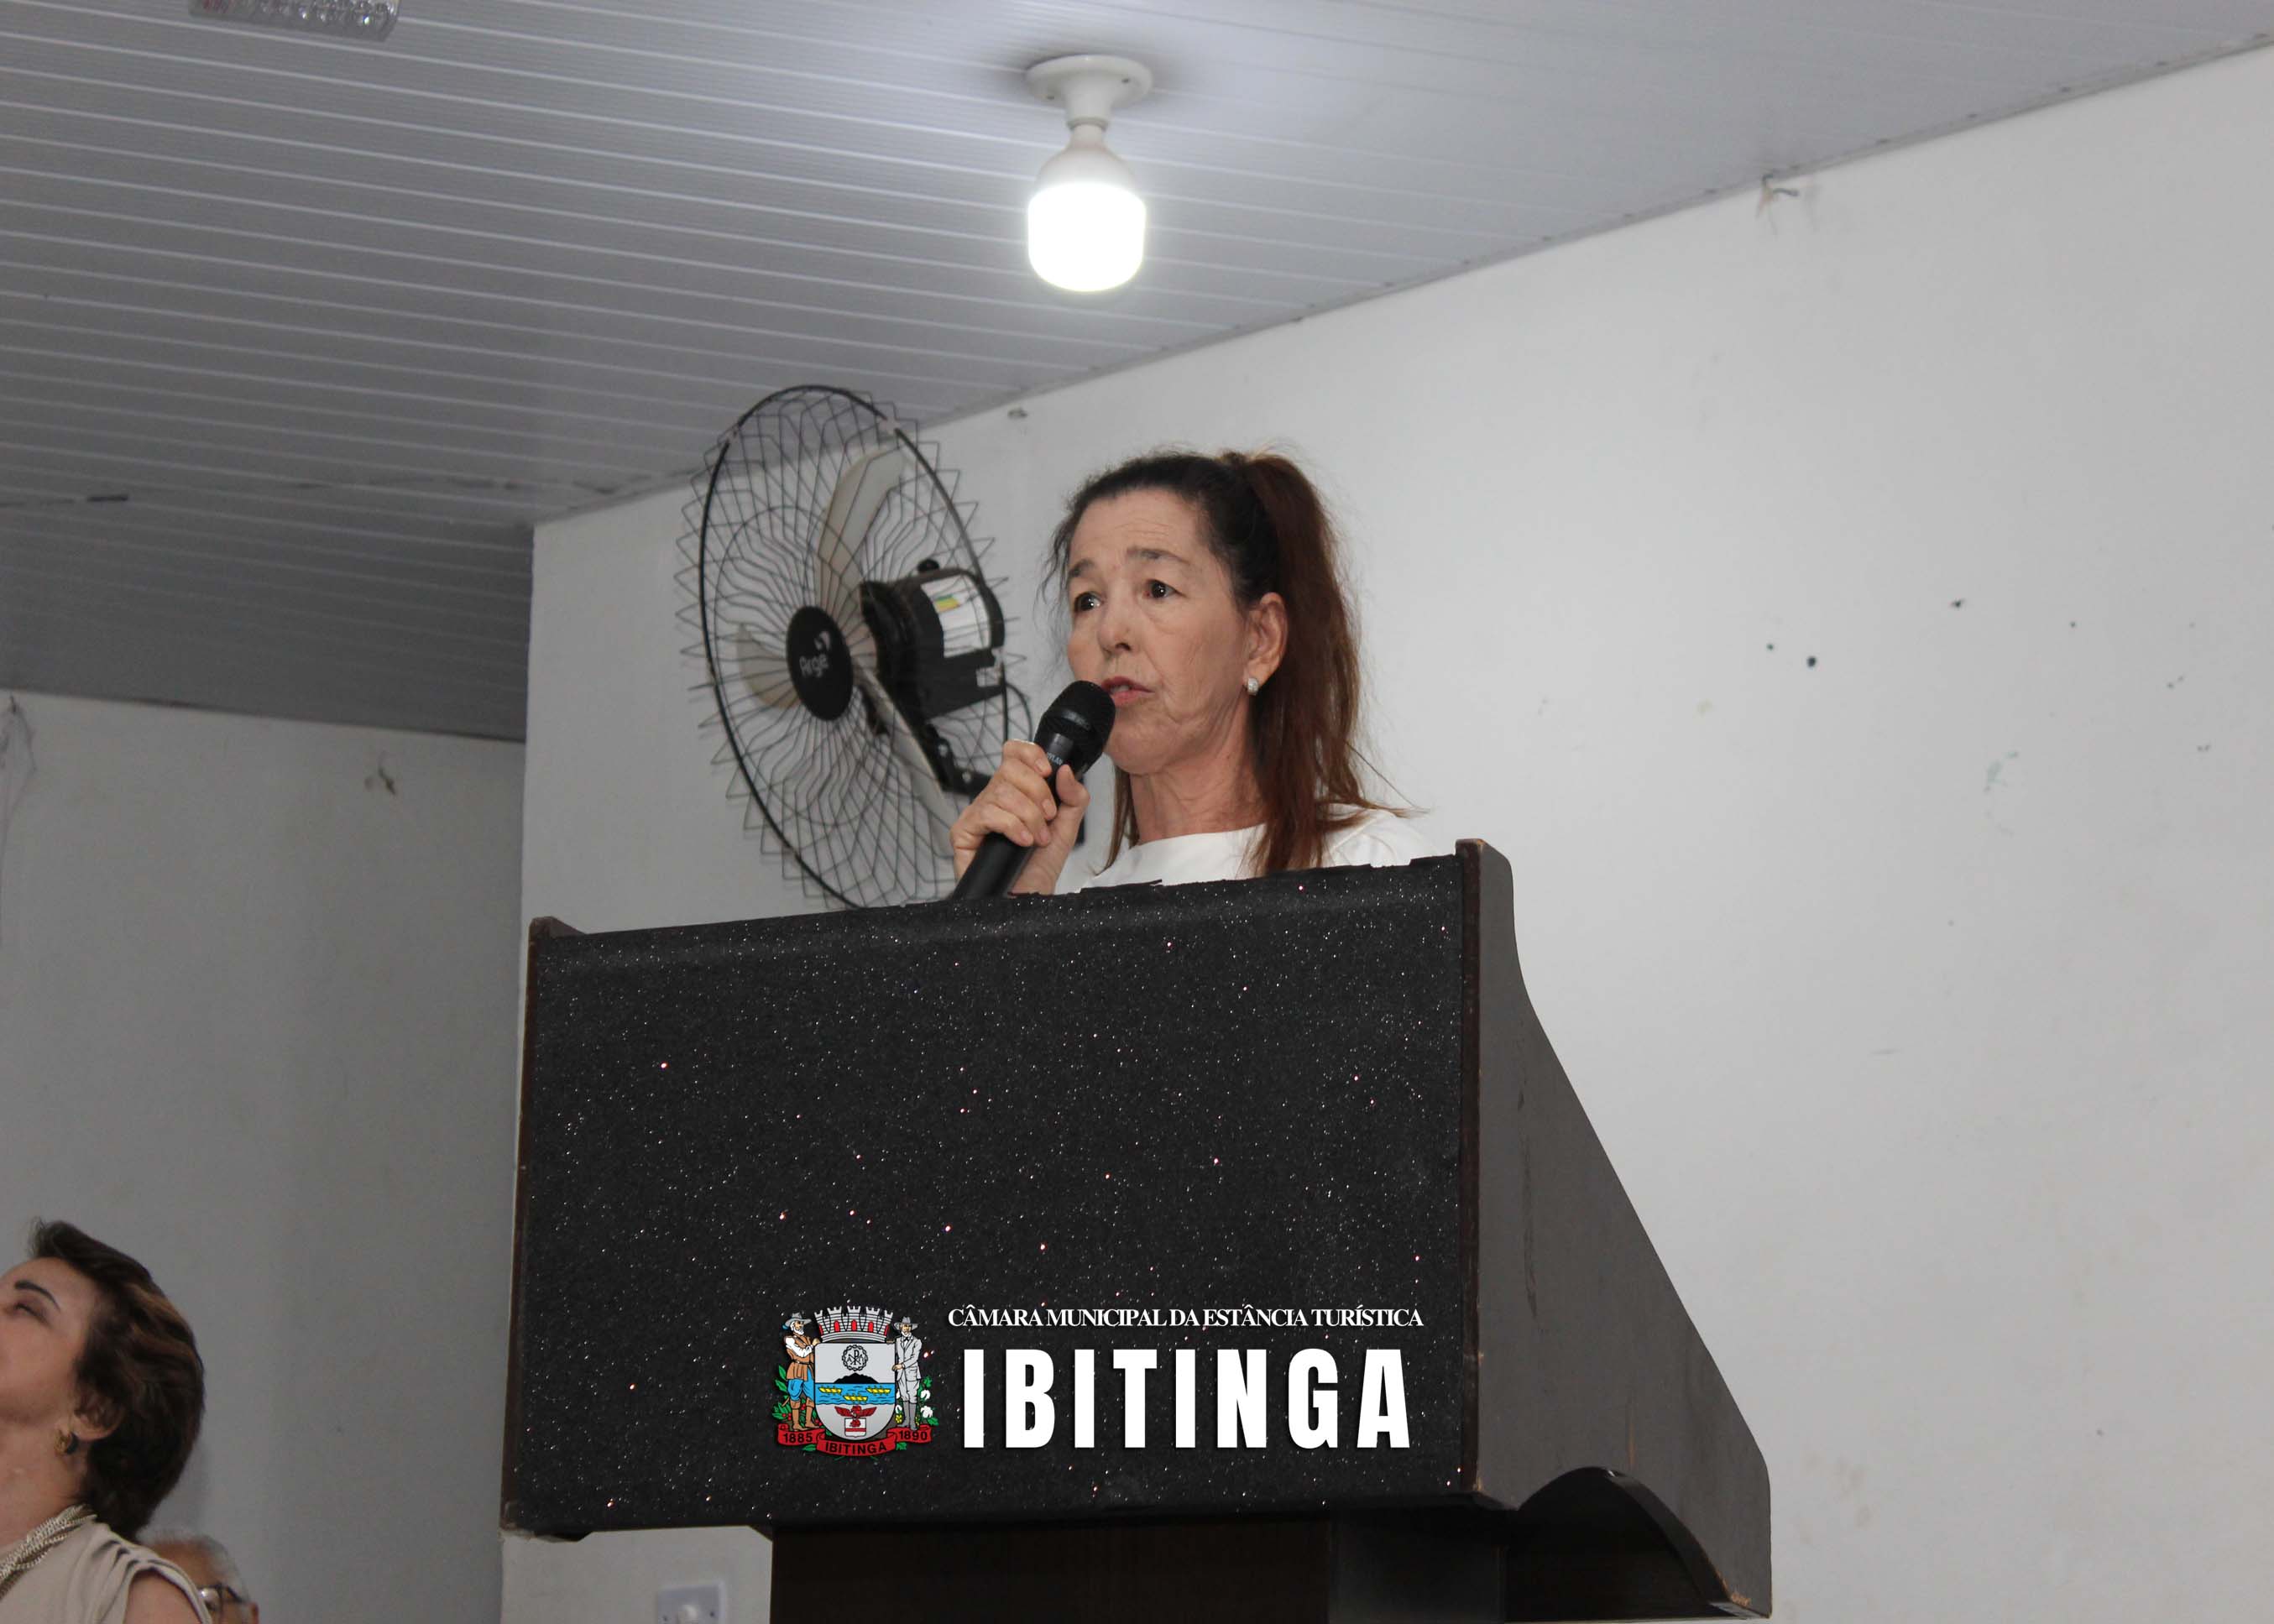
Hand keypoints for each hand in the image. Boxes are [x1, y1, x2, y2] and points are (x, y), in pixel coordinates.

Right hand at [950, 740, 1090, 894]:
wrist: (1028, 898)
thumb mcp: (1067, 828)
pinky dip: (1012, 826)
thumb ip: (1073, 797)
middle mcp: (993, 798)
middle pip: (1009, 768)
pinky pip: (987, 814)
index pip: (1013, 753)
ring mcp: (976, 814)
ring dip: (1029, 816)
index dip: (1030, 754)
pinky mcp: (963, 832)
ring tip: (1038, 838)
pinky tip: (1022, 841)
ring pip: (1000, 791)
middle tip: (1048, 818)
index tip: (1047, 773)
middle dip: (1037, 793)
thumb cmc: (1040, 866)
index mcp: (1015, 790)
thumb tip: (1064, 770)